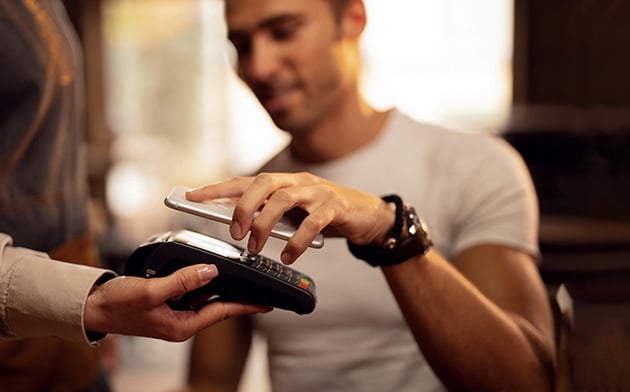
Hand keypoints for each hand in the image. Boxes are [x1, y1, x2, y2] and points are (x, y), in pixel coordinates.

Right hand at [84, 264, 269, 341]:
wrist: (92, 306)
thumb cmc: (116, 305)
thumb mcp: (151, 291)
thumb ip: (183, 281)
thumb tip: (211, 271)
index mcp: (181, 326)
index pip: (222, 313)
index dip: (245, 306)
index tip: (265, 303)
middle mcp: (181, 322)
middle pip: (217, 306)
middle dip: (238, 296)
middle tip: (259, 287)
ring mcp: (174, 313)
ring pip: (205, 298)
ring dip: (220, 287)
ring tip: (242, 278)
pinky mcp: (166, 303)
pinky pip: (191, 292)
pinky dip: (201, 282)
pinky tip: (210, 272)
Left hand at [186, 172, 395, 262]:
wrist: (369, 216)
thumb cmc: (326, 215)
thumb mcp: (296, 214)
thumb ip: (273, 216)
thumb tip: (240, 226)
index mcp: (286, 182)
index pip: (246, 180)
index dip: (218, 188)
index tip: (191, 196)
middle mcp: (300, 181)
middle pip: (264, 183)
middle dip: (243, 206)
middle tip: (234, 233)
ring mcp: (319, 192)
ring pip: (284, 199)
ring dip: (264, 224)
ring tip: (255, 247)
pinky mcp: (336, 206)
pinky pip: (312, 222)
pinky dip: (296, 241)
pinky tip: (288, 256)